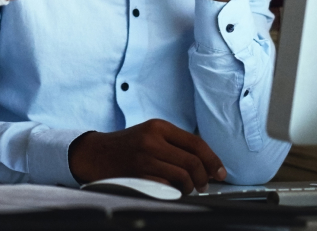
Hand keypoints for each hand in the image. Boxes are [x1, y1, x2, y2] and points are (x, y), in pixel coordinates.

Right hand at [68, 119, 225, 192]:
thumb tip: (207, 162)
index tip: (221, 172)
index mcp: (158, 126)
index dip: (213, 160)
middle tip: (204, 185)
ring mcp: (144, 157)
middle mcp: (152, 139)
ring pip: (183, 175)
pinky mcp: (138, 174)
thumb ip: (175, 143)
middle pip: (193, 161)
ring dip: (190, 187)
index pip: (196, 143)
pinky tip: (171, 190)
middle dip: (204, 177)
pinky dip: (173, 191)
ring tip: (186, 189)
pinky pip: (167, 186)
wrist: (96, 154)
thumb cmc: (127, 146)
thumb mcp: (150, 134)